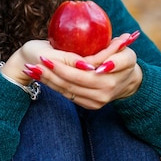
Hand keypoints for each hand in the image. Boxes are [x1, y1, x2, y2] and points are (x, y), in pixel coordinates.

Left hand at [3, 34, 142, 109]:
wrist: (128, 81)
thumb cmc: (125, 60)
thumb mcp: (127, 55)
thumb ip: (117, 58)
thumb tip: (101, 67)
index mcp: (107, 82)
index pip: (79, 75)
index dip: (61, 67)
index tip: (45, 57)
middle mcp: (100, 95)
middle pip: (68, 85)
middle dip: (49, 74)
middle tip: (33, 63)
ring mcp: (94, 102)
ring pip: (66, 91)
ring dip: (47, 81)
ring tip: (31, 70)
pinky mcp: (88, 105)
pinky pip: (68, 95)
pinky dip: (53, 86)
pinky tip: (40, 77)